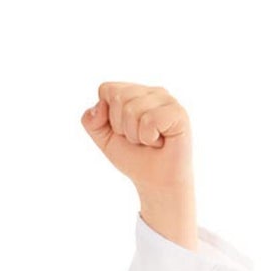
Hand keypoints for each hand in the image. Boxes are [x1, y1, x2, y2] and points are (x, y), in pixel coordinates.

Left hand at [80, 81, 195, 217]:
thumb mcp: (105, 139)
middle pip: (118, 97)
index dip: (107, 116)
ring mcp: (167, 100)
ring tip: (149, 141)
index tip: (122, 131)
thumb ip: (92, 122)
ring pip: (132, 110)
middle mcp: (151, 91)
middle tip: (137, 138)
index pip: (106, 89)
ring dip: (135, 135)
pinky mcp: (178, 112)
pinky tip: (159, 142)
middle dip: (121, 127)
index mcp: (134, 92)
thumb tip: (99, 105)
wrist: (155, 181)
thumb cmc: (134, 157)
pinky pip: (150, 120)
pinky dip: (148, 138)